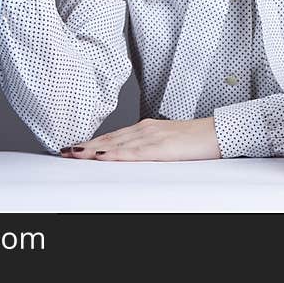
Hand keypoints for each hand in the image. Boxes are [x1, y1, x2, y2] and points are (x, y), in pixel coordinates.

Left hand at [59, 118, 220, 160]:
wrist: (218, 133)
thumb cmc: (196, 140)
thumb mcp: (167, 141)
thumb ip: (148, 146)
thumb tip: (131, 155)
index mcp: (146, 128)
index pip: (113, 136)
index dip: (92, 142)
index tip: (74, 147)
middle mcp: (145, 129)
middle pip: (109, 139)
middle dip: (86, 146)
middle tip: (64, 151)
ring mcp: (152, 137)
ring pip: (116, 144)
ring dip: (93, 149)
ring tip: (75, 154)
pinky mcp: (161, 147)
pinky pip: (134, 152)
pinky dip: (115, 154)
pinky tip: (102, 156)